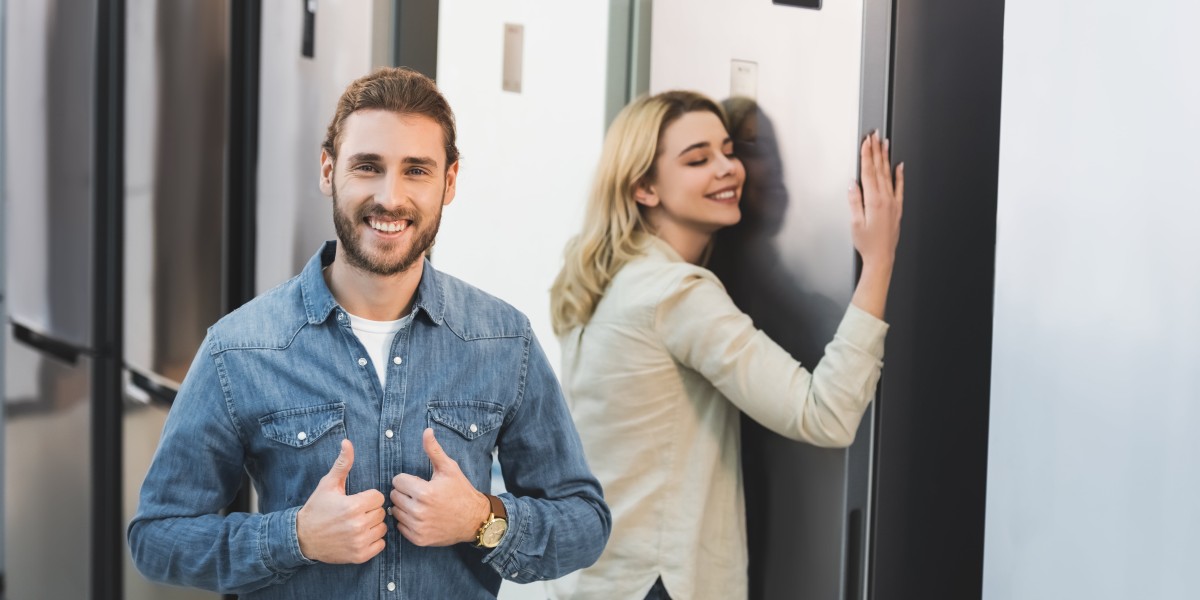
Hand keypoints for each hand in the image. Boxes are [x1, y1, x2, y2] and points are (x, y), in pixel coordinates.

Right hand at [296, 439, 386, 562]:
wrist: (302, 538)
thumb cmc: (317, 508)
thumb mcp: (328, 484)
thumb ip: (342, 464)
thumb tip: (347, 442)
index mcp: (353, 506)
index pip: (378, 497)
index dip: (368, 497)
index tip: (356, 500)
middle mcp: (358, 525)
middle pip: (381, 512)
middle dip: (370, 511)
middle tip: (355, 513)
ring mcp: (359, 542)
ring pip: (382, 528)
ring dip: (373, 526)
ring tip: (357, 524)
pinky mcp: (359, 556)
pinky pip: (380, 545)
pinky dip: (373, 541)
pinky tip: (360, 536)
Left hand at [390, 428, 490, 545]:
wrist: (474, 519)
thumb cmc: (461, 491)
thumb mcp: (449, 468)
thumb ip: (434, 450)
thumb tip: (426, 431)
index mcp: (425, 492)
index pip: (397, 481)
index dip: (408, 479)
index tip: (419, 482)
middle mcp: (419, 511)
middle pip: (394, 496)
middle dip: (405, 492)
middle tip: (420, 494)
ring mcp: (418, 527)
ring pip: (395, 511)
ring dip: (404, 507)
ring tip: (420, 505)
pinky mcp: (418, 539)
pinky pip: (400, 527)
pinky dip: (407, 522)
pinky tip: (421, 517)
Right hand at [849, 130, 903, 267]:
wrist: (882, 257)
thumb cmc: (867, 243)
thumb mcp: (855, 223)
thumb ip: (854, 202)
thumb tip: (853, 185)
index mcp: (874, 201)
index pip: (869, 172)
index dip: (867, 155)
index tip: (866, 142)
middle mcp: (886, 199)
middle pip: (880, 169)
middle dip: (877, 150)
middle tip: (876, 135)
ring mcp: (893, 202)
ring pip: (889, 175)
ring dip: (886, 158)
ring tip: (885, 144)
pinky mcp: (897, 208)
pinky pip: (899, 187)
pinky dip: (899, 175)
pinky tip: (899, 166)